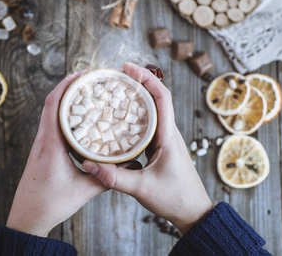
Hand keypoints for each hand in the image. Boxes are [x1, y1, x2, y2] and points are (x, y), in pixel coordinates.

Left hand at [6, 71, 105, 236]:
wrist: (26, 217)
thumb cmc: (50, 204)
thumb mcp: (83, 191)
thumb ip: (107, 178)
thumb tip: (129, 166)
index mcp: (51, 144)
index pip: (54, 104)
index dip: (67, 85)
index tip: (83, 75)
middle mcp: (42, 140)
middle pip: (51, 103)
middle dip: (69, 87)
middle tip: (90, 80)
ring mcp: (40, 145)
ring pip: (49, 113)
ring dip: (65, 100)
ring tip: (86, 95)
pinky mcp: (42, 151)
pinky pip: (51, 125)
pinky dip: (62, 115)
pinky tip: (77, 120)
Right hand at [82, 63, 212, 233]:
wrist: (193, 212)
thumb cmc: (174, 199)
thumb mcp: (141, 188)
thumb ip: (113, 177)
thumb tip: (88, 164)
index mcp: (168, 136)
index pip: (162, 97)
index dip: (147, 79)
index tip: (128, 68)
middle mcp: (168, 133)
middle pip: (156, 98)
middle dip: (137, 83)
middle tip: (115, 77)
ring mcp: (165, 139)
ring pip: (152, 110)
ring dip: (136, 98)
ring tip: (114, 92)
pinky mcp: (160, 147)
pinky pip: (147, 124)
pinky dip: (135, 115)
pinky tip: (119, 118)